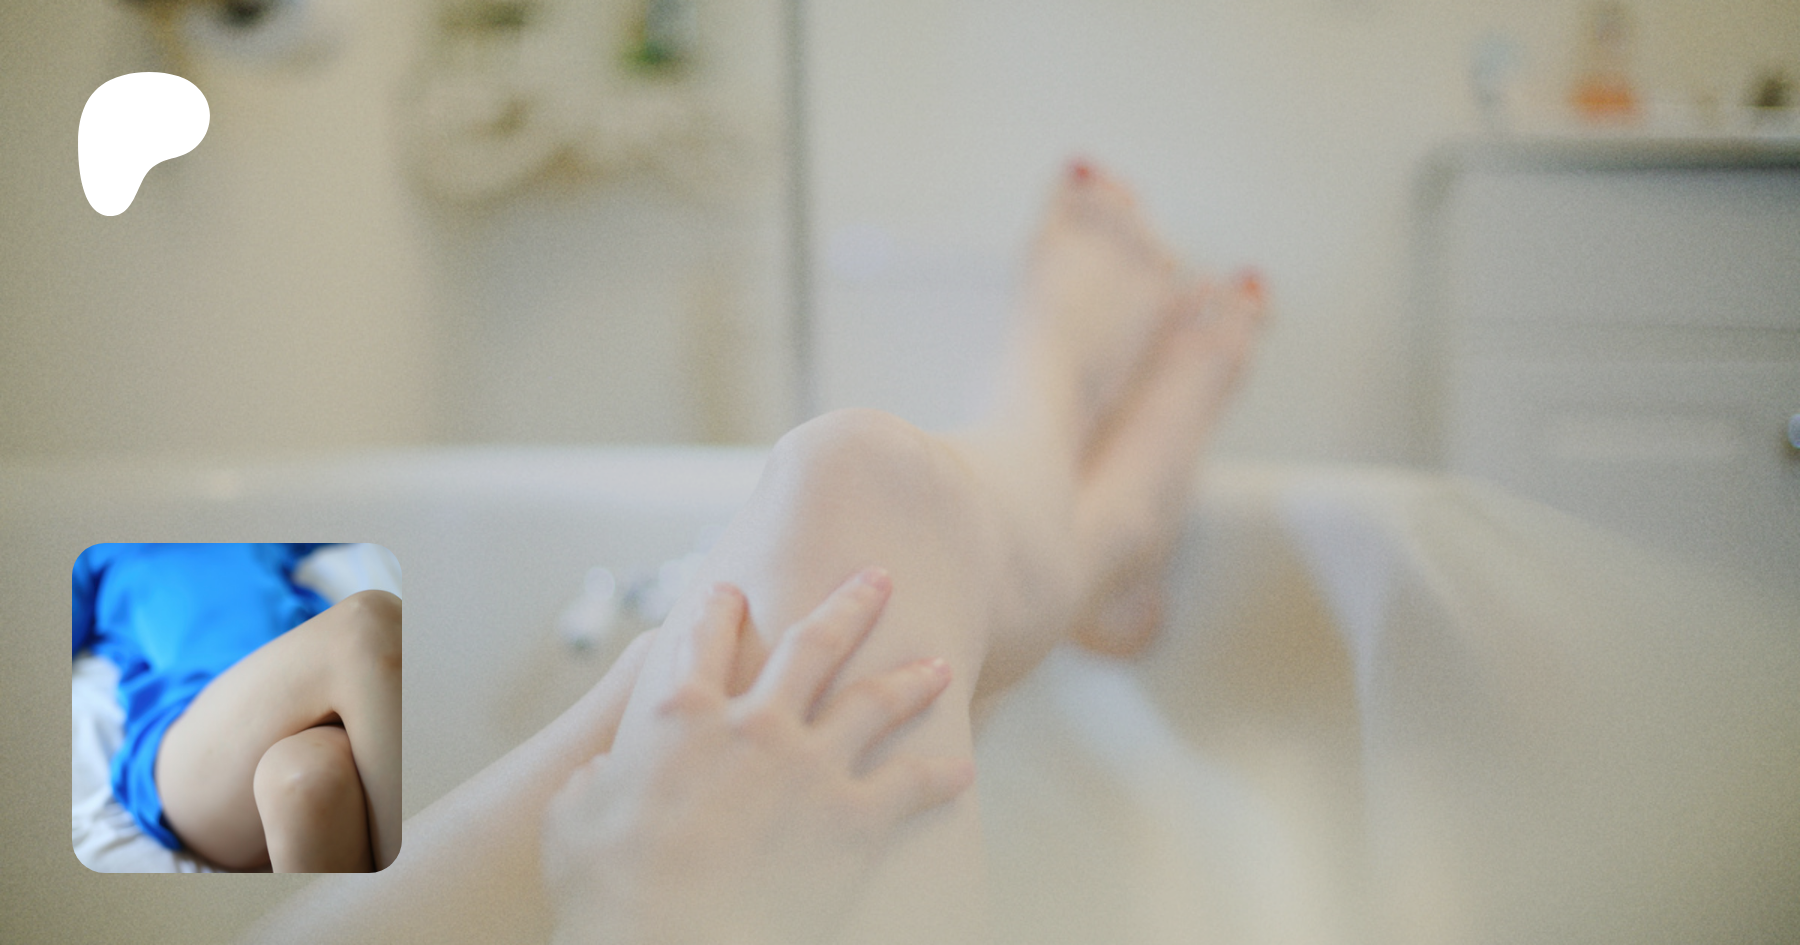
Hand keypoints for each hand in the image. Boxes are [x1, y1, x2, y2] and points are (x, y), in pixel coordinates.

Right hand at [542, 568, 974, 944]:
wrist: (666, 944)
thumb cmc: (606, 891)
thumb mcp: (571, 819)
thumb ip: (592, 781)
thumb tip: (598, 776)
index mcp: (678, 715)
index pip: (704, 639)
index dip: (720, 609)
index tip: (734, 590)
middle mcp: (753, 724)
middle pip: (812, 645)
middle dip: (850, 605)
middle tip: (878, 578)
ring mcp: (809, 766)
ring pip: (874, 702)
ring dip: (909, 678)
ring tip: (939, 663)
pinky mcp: (852, 819)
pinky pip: (908, 787)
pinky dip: (939, 776)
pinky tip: (962, 768)